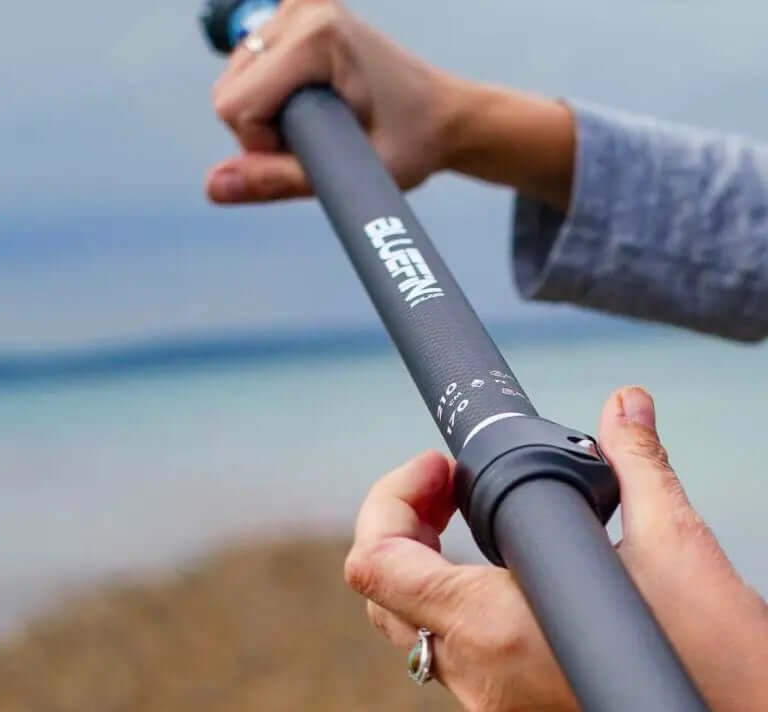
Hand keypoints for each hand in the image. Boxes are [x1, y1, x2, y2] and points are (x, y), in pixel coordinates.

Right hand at [206, 0, 575, 209]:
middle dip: (265, 127)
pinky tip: (317, 97)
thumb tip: (213, 186)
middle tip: (326, 132)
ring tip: (327, 116)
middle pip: (229, 91)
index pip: (235, 106)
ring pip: (234, 81)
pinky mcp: (298, 6)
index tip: (320, 145)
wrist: (445, 114)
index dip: (264, 144)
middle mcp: (305, 4)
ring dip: (269, 112)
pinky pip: (248, 66)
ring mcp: (301, 0)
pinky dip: (272, 93)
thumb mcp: (346, 173)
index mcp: (318, 35)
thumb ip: (276, 180)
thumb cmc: (410, 145)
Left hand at [344, 387, 767, 711]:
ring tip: (475, 514)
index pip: (374, 563)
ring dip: (427, 560)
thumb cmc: (714, 666)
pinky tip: (508, 568)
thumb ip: (635, 462)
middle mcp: (478, 675)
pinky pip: (455, 653)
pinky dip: (456, 598)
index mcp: (492, 627)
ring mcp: (493, 704)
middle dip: (406, 522)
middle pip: (384, 594)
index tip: (441, 466)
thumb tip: (624, 405)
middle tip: (454, 483)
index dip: (392, 496)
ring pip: (414, 628)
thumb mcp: (673, 545)